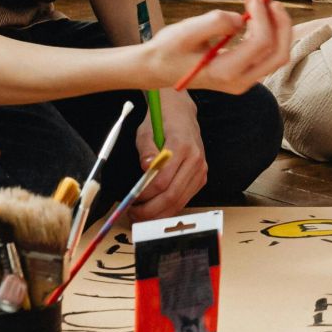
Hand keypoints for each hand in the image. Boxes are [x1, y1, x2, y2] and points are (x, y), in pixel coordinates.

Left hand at [130, 89, 204, 222]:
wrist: (182, 115)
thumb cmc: (161, 123)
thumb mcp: (146, 131)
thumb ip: (146, 150)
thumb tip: (146, 168)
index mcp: (182, 147)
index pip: (162, 181)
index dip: (144, 195)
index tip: (130, 199)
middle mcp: (195, 161)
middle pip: (172, 196)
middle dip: (150, 210)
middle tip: (133, 215)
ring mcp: (201, 171)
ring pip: (180, 202)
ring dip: (159, 214)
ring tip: (141, 216)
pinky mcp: (201, 178)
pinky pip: (185, 199)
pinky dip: (169, 208)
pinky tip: (155, 210)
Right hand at [154, 0, 293, 94]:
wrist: (158, 69)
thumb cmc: (169, 49)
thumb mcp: (186, 31)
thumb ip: (215, 23)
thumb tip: (241, 20)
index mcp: (226, 72)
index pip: (261, 44)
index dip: (263, 16)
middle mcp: (240, 81)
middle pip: (279, 53)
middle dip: (280, 22)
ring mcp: (245, 80)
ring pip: (277, 53)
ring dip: (275, 24)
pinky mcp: (244, 73)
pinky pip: (266, 53)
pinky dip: (267, 30)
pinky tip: (254, 11)